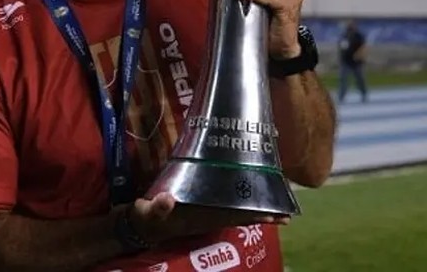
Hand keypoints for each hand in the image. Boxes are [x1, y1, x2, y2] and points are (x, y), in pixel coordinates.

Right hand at [128, 192, 288, 244]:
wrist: (139, 226)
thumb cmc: (145, 217)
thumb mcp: (147, 212)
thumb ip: (157, 207)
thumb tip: (168, 200)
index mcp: (198, 217)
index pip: (230, 215)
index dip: (250, 214)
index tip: (272, 213)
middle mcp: (206, 218)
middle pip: (239, 217)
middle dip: (262, 216)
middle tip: (287, 215)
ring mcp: (204, 215)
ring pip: (235, 214)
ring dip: (256, 213)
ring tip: (279, 212)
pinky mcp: (200, 210)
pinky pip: (226, 209)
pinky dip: (240, 207)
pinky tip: (250, 202)